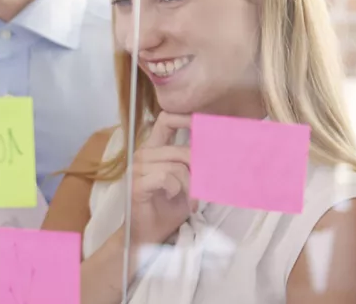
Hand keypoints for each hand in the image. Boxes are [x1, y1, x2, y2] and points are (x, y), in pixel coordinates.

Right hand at [128, 112, 193, 250]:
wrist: (149, 236)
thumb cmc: (168, 209)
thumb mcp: (187, 183)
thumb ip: (194, 165)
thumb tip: (219, 151)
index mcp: (154, 150)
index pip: (167, 120)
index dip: (186, 119)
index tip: (206, 128)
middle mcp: (143, 155)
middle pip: (180, 150)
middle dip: (199, 171)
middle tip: (203, 188)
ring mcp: (137, 169)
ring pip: (176, 166)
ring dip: (189, 186)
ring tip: (189, 200)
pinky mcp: (136, 185)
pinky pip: (166, 177)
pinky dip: (176, 189)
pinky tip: (172, 197)